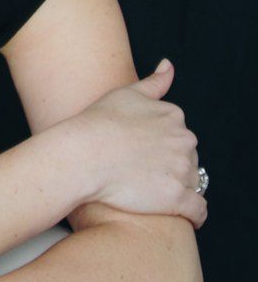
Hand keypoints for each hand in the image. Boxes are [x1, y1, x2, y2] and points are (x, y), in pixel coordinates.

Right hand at [68, 59, 206, 227]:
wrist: (82, 155)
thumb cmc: (97, 123)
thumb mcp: (126, 93)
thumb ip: (154, 81)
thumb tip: (168, 65)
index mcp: (174, 116)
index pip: (179, 135)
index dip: (163, 146)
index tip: (145, 154)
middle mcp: (184, 140)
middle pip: (188, 158)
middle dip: (173, 166)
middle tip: (145, 174)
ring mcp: (182, 170)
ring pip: (193, 183)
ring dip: (181, 188)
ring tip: (154, 193)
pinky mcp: (176, 198)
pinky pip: (198, 210)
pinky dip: (194, 214)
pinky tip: (184, 216)